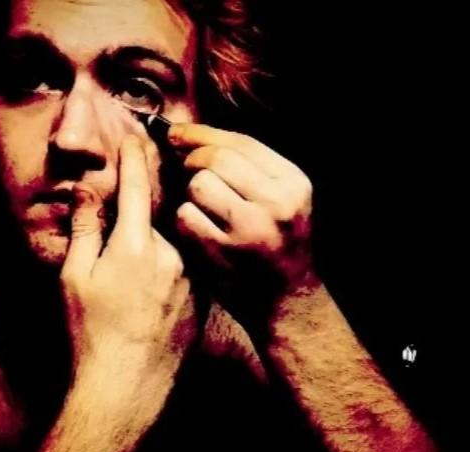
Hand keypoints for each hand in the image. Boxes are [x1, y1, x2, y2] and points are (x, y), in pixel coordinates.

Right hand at [60, 135, 197, 424]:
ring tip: (154, 227)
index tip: (137, 137)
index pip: (137, 187)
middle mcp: (170, 255)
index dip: (136, 158)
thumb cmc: (91, 335)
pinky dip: (180, 252)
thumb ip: (85, 230)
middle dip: (154, 188)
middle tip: (150, 170)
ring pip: (179, 236)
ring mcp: (191, 277)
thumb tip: (85, 191)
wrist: (127, 387)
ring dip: (167, 223)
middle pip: (163, 208)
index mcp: (134, 245)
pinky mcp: (203, 297)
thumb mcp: (75, 279)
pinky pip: (191, 261)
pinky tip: (165, 264)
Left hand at [169, 122, 315, 324]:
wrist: (286, 300)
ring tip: (203, 209)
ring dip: (190, 194)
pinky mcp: (224, 253)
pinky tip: (196, 231)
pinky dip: (183, 221)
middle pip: (216, 160)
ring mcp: (250, 230)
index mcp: (293, 183)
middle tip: (186, 172)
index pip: (241, 143)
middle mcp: (277, 203)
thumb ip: (248, 169)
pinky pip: (185, 217)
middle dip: (192, 162)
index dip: (201, 134)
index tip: (176, 133)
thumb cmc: (275, 243)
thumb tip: (190, 136)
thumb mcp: (281, 199)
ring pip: (198, 186)